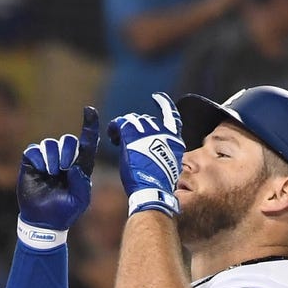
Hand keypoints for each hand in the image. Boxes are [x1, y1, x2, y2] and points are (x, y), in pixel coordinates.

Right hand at [16, 106, 99, 235]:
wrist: (44, 222)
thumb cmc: (65, 211)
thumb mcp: (80, 199)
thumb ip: (82, 182)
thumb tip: (73, 166)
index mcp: (79, 165)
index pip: (87, 142)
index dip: (89, 125)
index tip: (89, 110)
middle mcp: (64, 159)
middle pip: (68, 140)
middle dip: (67, 152)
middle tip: (64, 169)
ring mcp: (46, 159)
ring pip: (50, 144)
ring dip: (52, 158)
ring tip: (52, 174)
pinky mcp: (31, 162)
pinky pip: (34, 150)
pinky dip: (39, 159)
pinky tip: (41, 171)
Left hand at [107, 92, 184, 216]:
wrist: (152, 190)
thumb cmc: (157, 186)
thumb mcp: (166, 166)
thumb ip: (161, 153)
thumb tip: (152, 150)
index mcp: (174, 140)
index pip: (172, 116)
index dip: (164, 104)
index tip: (157, 97)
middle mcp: (163, 132)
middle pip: (146, 120)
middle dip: (135, 128)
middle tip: (125, 141)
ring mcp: (148, 132)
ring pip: (132, 120)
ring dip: (123, 129)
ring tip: (117, 142)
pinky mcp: (132, 134)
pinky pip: (119, 123)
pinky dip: (114, 128)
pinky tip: (112, 137)